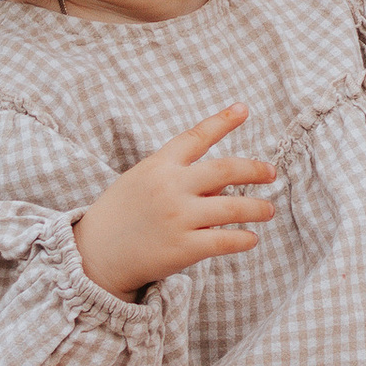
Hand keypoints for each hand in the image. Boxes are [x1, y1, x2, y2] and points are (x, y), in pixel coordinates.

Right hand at [74, 105, 277, 299]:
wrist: (93, 255)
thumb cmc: (119, 215)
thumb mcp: (141, 182)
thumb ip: (178, 176)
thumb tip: (222, 183)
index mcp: (159, 165)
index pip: (196, 136)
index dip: (223, 121)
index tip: (244, 109)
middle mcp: (171, 187)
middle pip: (226, 170)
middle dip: (255, 169)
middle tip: (272, 173)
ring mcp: (178, 217)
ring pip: (233, 207)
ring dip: (258, 208)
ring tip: (269, 210)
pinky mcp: (183, 248)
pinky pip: (225, 240)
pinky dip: (244, 239)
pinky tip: (251, 239)